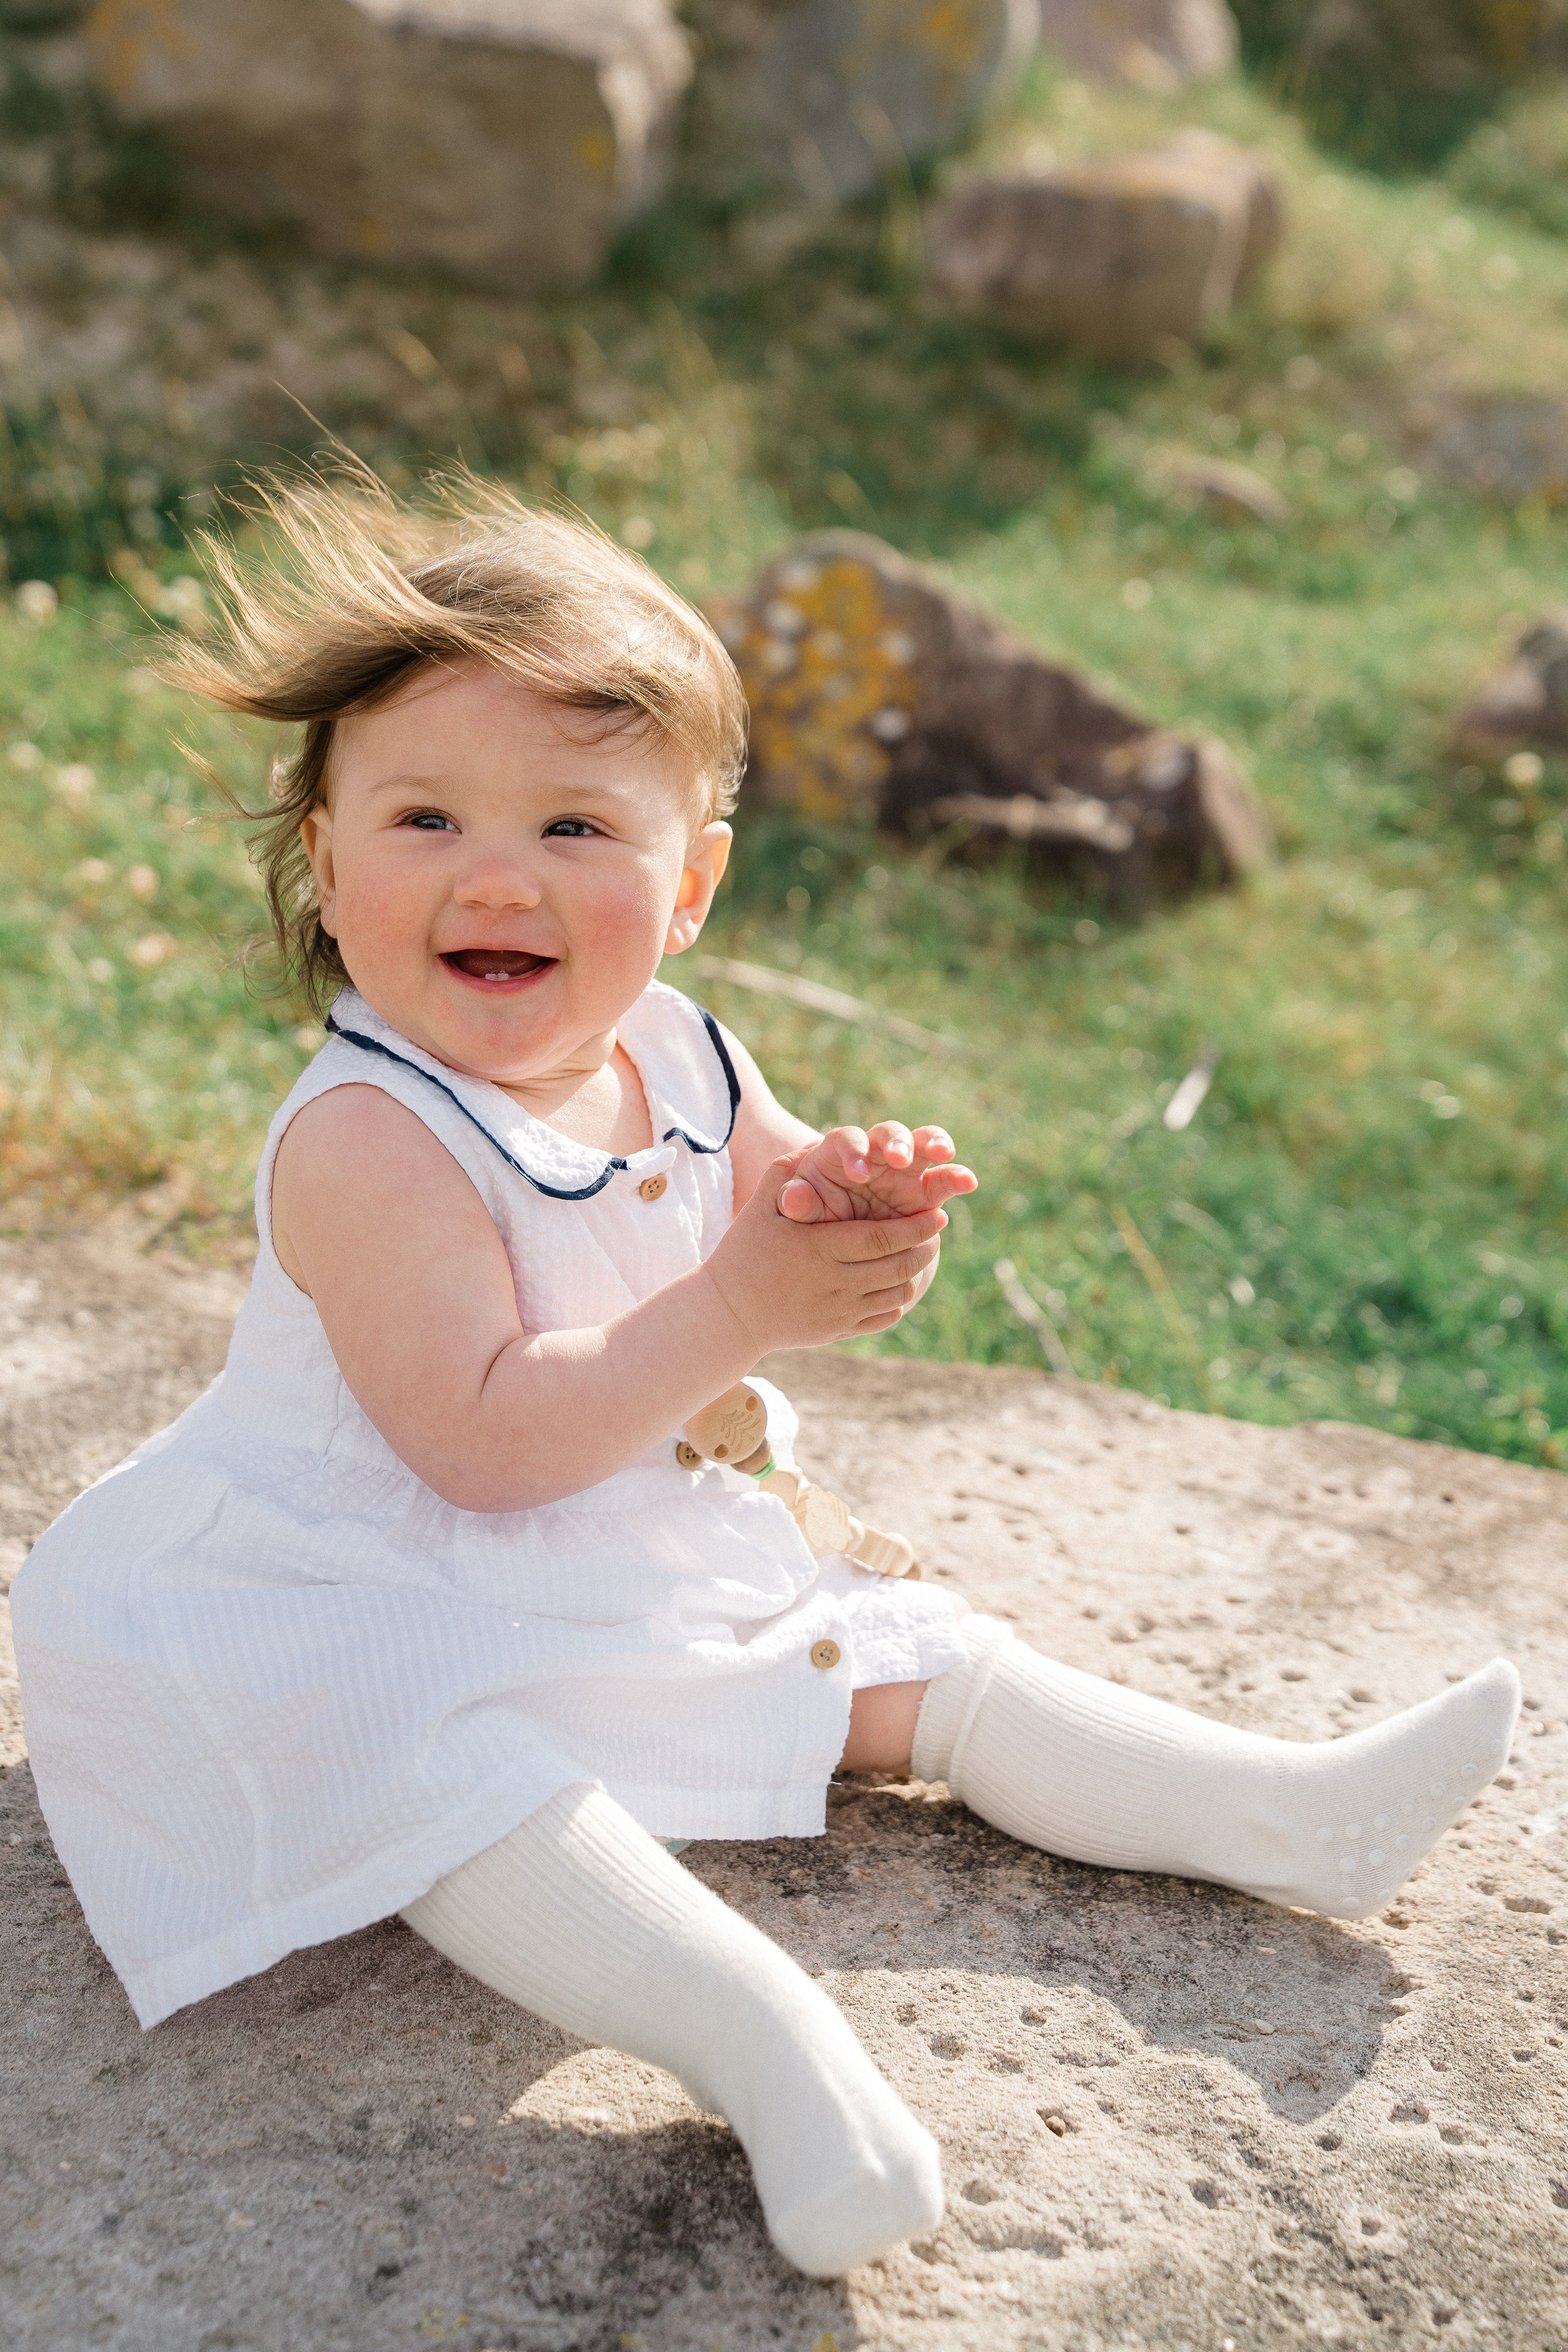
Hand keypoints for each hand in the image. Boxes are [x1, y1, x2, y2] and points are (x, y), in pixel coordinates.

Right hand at [705, 1147, 949, 1350]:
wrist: (728, 1313)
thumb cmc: (744, 1251)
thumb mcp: (760, 1205)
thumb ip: (788, 1170)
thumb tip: (816, 1142)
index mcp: (819, 1248)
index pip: (883, 1238)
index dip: (916, 1227)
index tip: (936, 1214)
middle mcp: (834, 1283)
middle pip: (897, 1266)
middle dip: (924, 1245)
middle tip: (936, 1228)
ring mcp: (838, 1311)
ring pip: (896, 1293)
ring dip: (914, 1272)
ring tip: (920, 1252)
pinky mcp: (838, 1331)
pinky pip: (883, 1317)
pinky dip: (898, 1300)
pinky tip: (896, 1282)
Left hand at [778, 1122, 978, 1224]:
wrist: (839, 1242)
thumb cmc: (816, 1218)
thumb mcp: (801, 1212)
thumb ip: (797, 1202)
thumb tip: (793, 1200)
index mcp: (840, 1154)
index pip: (846, 1139)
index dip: (853, 1151)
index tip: (857, 1173)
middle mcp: (875, 1155)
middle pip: (890, 1133)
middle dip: (896, 1142)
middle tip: (899, 1158)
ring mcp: (905, 1170)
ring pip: (924, 1145)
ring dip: (935, 1145)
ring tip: (944, 1155)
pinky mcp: (926, 1191)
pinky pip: (945, 1179)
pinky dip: (957, 1176)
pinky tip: (969, 1182)